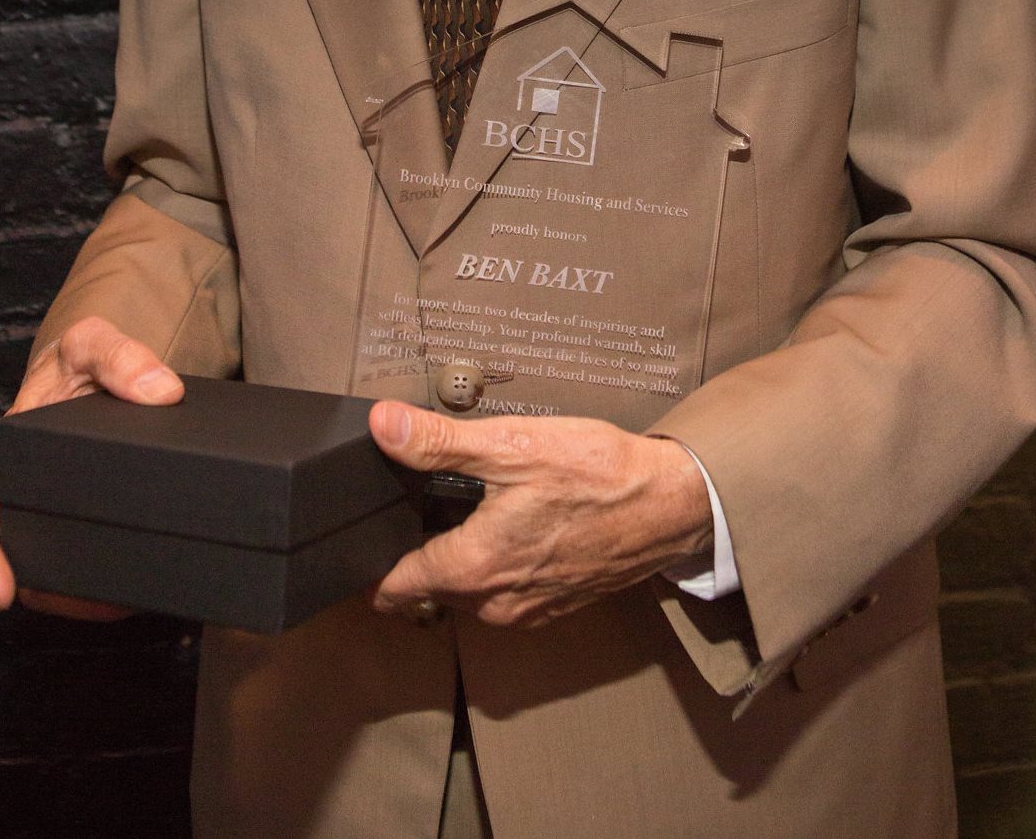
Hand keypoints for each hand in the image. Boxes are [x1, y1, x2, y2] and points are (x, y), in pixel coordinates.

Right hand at [0, 316, 183, 617]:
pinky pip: (82, 557)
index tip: (1, 591)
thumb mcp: (94, 342)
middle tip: (103, 604)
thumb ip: (122, 357)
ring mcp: (45, 505)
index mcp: (5, 447)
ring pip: (50, 568)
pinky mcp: (75, 515)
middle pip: (18, 554)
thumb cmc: (81, 357)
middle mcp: (16, 485)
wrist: (94, 363)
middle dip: (51, 590)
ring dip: (82, 593)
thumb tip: (160, 392)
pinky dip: (104, 580)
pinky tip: (135, 588)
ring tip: (128, 600)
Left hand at [367, 402, 713, 628]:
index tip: (367, 532)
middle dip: (419, 551)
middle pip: (428, 588)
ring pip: (466, 593)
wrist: (668, 504)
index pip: (394, 587)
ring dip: (460, 558)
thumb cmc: (596, 472)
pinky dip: (497, 565)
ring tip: (468, 508)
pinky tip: (512, 523)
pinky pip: (503, 593)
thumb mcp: (509, 444)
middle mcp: (494, 604)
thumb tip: (383, 425)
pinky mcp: (553, 606)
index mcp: (473, 569)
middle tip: (422, 502)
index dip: (373, 561)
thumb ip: (438, 441)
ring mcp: (526, 611)